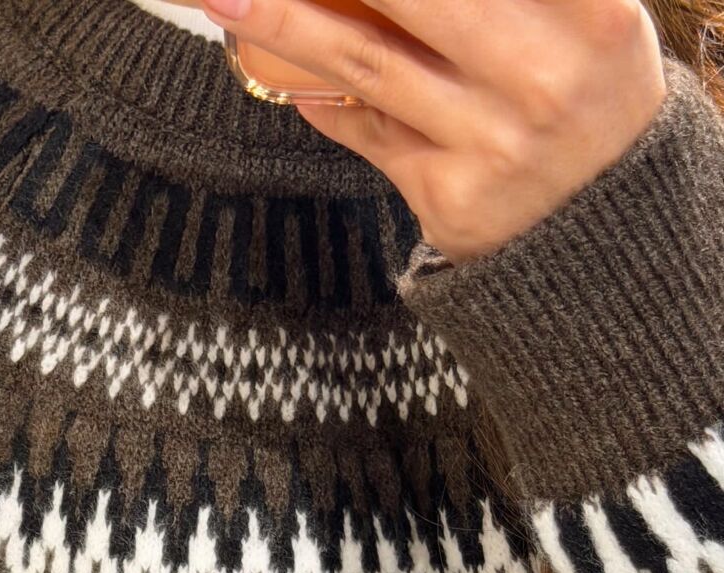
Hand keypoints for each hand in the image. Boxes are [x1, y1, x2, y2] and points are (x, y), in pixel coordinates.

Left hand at [201, 0, 668, 260]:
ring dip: (284, 20)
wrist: (612, 227)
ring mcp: (492, 145)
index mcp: (593, 15)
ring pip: (367, 60)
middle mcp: (543, 78)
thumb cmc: (588, 86)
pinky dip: (323, 96)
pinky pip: (368, 130)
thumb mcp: (587, 14)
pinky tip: (292, 75)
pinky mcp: (449, 197)